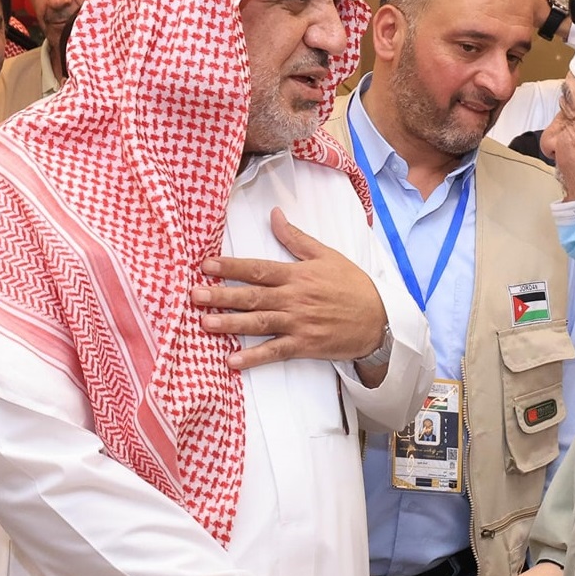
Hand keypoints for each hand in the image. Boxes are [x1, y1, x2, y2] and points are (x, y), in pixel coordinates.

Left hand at [193, 207, 386, 369]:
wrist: (379, 319)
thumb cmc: (352, 285)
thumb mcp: (326, 255)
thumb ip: (295, 238)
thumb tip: (274, 214)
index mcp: (297, 275)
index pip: (257, 269)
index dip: (230, 267)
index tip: (205, 265)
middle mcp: (294, 298)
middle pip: (252, 296)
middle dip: (222, 295)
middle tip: (194, 295)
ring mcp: (298, 323)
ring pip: (259, 323)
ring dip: (230, 324)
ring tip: (205, 323)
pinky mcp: (305, 345)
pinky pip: (275, 351)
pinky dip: (254, 357)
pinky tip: (233, 361)